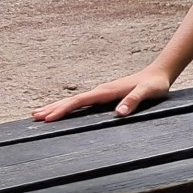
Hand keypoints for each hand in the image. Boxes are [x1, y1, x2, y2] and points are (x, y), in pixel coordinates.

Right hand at [32, 64, 174, 120]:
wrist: (159, 74)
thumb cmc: (154, 84)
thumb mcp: (148, 92)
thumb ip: (134, 101)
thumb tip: (118, 114)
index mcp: (106, 91)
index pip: (80, 101)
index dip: (64, 109)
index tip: (48, 118)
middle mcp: (100, 90)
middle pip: (72, 100)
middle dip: (53, 108)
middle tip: (33, 117)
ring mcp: (101, 92)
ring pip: (75, 100)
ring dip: (57, 107)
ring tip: (38, 114)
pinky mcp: (104, 95)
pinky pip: (82, 102)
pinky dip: (68, 107)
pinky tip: (63, 111)